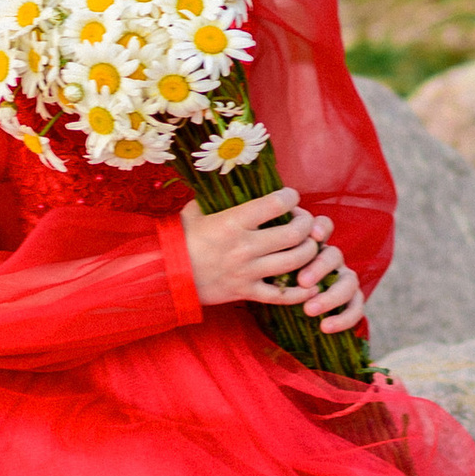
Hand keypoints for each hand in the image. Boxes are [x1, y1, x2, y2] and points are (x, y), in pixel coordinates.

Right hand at [183, 189, 366, 328]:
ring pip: (295, 262)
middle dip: (307, 224)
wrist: (164, 276)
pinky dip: (301, 293)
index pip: (277, 204)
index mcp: (233, 222)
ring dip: (309, 252)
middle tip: (304, 222)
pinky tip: (310, 285)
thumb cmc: (179, 240)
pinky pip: (283, 296)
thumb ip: (213, 197)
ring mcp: (248, 272)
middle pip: (294, 233)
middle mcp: (245, 246)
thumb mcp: (194, 211)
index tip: (290, 198)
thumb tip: (228, 179)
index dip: (291, 197)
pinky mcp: (247, 292)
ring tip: (307, 246)